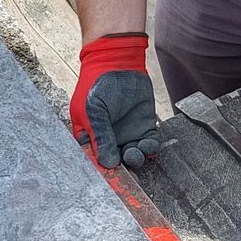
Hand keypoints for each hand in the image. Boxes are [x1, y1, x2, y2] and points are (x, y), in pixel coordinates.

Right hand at [70, 33, 159, 169]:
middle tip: (123, 165)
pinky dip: (149, 149)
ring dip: (134, 159)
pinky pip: (148, 145)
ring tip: (133, 153)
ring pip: (132, 156)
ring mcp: (127, 135)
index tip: (107, 178)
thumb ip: (101, 136)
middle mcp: (109, 139)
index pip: (94, 159)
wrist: (117, 62)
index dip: (100, 171)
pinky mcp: (144, 128)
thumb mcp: (93, 111)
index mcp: (90, 137)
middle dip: (121, 169)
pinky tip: (147, 145)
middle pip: (115, 162)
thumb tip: (108, 164)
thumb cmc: (97, 85)